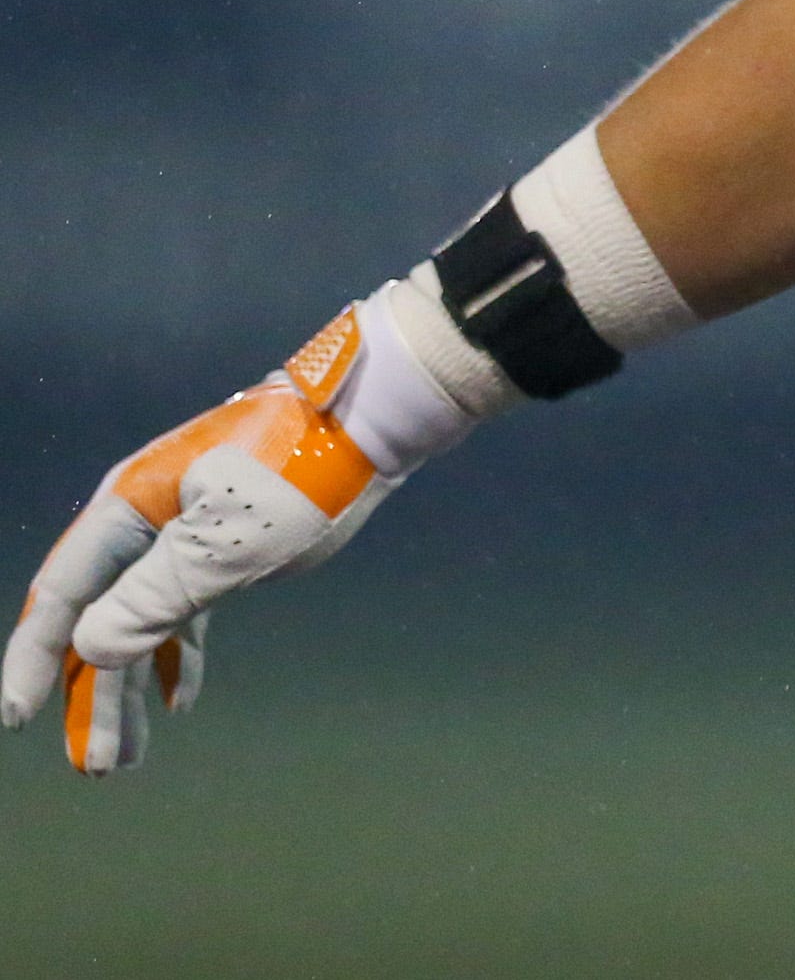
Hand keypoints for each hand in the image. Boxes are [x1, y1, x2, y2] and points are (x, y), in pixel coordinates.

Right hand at [4, 307, 399, 775]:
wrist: (367, 420)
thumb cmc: (295, 472)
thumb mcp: (224, 545)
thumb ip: (153, 599)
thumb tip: (89, 650)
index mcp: (125, 508)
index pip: (62, 595)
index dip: (34, 659)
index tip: (17, 718)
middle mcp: (141, 521)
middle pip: (98, 619)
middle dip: (91, 695)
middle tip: (94, 767)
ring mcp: (181, 533)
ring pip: (140, 620)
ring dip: (132, 686)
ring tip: (124, 758)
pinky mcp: (222, 544)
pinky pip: (183, 608)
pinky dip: (178, 653)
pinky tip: (180, 701)